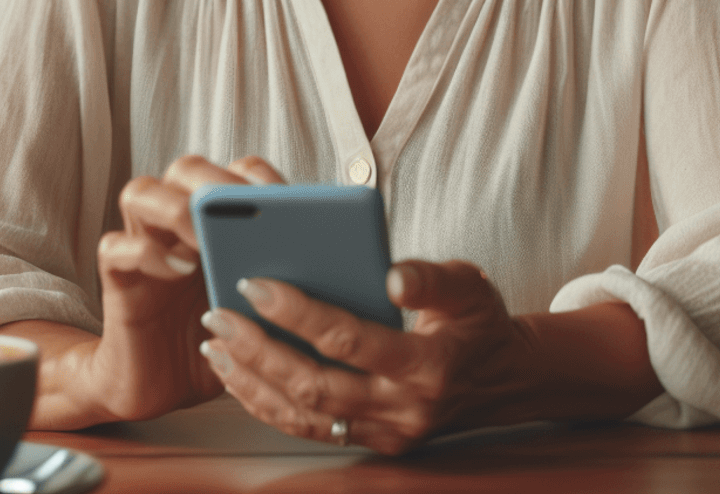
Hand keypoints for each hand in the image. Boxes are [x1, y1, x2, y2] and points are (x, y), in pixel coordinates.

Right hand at [81, 153, 286, 423]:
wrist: (164, 384)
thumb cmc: (223, 337)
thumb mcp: (264, 308)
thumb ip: (287, 278)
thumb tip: (337, 264)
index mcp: (222, 219)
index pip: (238, 171)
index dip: (260, 179)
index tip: (284, 202)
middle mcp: (181, 222)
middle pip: (187, 169)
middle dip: (213, 180)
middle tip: (235, 210)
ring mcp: (146, 244)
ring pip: (141, 192)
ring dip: (173, 207)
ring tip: (202, 237)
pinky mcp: (118, 279)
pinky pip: (115, 247)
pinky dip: (145, 252)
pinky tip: (177, 270)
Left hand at [197, 259, 538, 454]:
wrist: (502, 378)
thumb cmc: (477, 320)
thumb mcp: (470, 284)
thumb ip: (430, 278)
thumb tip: (391, 275)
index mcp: (425, 366)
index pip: (348, 340)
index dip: (298, 313)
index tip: (255, 283)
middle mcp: (401, 409)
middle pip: (314, 384)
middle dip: (259, 349)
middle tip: (219, 314)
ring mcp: (384, 433)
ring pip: (303, 415)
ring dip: (252, 381)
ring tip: (216, 344)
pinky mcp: (371, 443)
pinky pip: (309, 429)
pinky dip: (268, 404)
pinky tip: (240, 375)